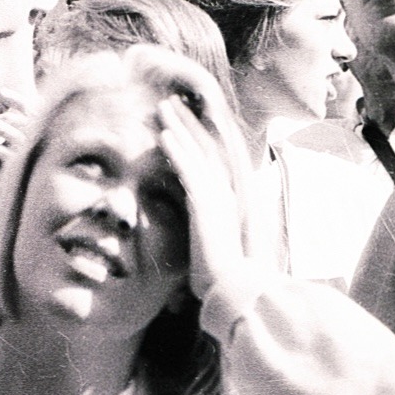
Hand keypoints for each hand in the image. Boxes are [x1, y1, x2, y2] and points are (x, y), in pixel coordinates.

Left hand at [156, 96, 245, 301]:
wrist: (232, 293)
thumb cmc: (218, 275)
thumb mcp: (206, 242)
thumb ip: (201, 224)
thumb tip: (190, 217)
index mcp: (227, 199)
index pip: (210, 159)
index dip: (195, 137)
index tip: (178, 121)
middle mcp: (227, 192)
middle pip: (205, 147)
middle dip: (187, 122)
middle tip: (168, 102)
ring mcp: (219, 198)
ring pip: (198, 153)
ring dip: (180, 128)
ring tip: (162, 108)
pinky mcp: (207, 208)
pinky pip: (190, 172)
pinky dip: (177, 152)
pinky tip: (163, 136)